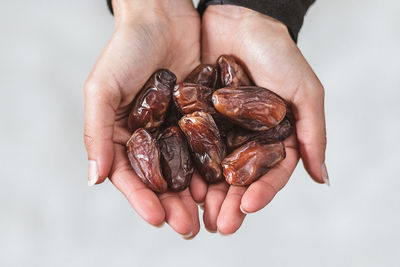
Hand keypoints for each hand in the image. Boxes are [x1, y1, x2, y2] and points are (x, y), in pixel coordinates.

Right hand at [84, 0, 203, 238]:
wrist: (162, 17)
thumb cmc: (126, 49)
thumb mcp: (102, 88)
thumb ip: (96, 132)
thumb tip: (94, 178)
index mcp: (123, 136)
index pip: (130, 176)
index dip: (141, 200)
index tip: (156, 220)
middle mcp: (151, 138)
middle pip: (161, 180)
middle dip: (173, 206)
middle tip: (187, 227)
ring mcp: (178, 129)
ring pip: (187, 169)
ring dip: (197, 195)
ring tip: (208, 215)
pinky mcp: (203, 118)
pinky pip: (209, 146)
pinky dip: (215, 166)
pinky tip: (224, 184)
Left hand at [196, 5, 327, 233]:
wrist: (237, 17)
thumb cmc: (277, 52)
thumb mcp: (304, 92)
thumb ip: (312, 133)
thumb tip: (322, 178)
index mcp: (272, 137)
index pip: (268, 173)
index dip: (261, 192)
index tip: (248, 207)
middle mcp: (242, 139)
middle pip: (236, 179)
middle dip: (228, 203)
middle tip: (219, 224)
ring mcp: (216, 130)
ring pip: (209, 169)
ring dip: (204, 193)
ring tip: (195, 213)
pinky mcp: (191, 117)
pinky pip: (186, 145)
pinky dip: (182, 164)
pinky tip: (176, 182)